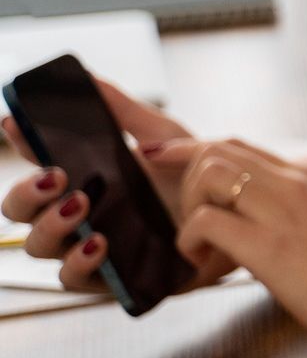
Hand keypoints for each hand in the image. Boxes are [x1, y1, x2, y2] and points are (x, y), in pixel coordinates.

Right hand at [1, 81, 236, 294]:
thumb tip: (89, 77)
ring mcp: (87, 246)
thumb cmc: (195, 176)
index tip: (16, 121)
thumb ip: (124, 111)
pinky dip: (77, 262)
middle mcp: (76, 214)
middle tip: (57, 177)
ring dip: (49, 226)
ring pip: (37, 246)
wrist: (234, 213)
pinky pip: (72, 280)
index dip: (20, 141)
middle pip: (21, 210)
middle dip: (26, 193)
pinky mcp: (110, 278)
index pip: (36, 161)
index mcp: (83, 177)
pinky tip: (98, 242)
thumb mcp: (163, 137)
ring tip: (80, 206)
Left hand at [149, 137, 306, 350]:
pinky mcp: (269, 246)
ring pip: (207, 175)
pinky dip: (190, 242)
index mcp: (303, 178)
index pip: (235, 144)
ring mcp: (281, 212)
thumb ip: (290, 211)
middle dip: (184, 185)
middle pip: (214, 151)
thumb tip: (253, 218)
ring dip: (188, 211)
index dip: (190, 150)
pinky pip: (206, 222)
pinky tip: (204, 266)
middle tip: (195, 228)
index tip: (163, 163)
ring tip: (200, 246)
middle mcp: (291, 184)